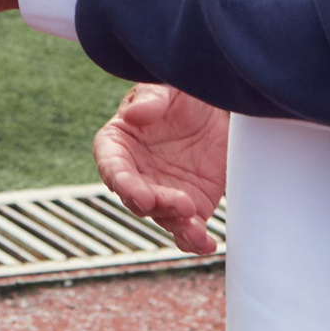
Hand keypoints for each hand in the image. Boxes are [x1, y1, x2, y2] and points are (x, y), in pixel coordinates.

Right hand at [93, 83, 228, 254]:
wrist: (218, 109)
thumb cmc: (181, 93)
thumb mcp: (165, 86)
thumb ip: (150, 98)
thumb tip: (133, 114)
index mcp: (118, 144)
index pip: (111, 166)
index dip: (122, 182)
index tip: (140, 193)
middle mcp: (135, 174)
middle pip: (136, 198)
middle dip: (155, 205)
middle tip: (180, 204)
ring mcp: (161, 193)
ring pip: (162, 218)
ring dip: (177, 226)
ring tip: (197, 229)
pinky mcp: (188, 207)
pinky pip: (186, 230)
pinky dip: (194, 241)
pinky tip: (206, 243)